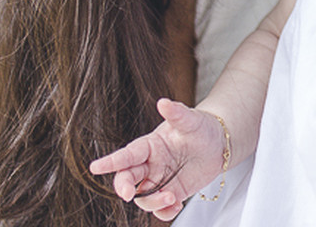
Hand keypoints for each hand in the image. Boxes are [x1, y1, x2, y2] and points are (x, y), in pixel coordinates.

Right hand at [88, 98, 228, 220]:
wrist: (219, 144)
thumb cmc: (201, 128)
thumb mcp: (191, 121)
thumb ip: (177, 113)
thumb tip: (163, 102)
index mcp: (149, 145)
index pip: (127, 154)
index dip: (110, 161)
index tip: (95, 167)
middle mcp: (150, 165)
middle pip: (127, 178)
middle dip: (123, 187)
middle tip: (128, 194)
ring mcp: (159, 180)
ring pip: (143, 198)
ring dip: (153, 202)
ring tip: (172, 197)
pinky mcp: (171, 193)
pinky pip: (160, 209)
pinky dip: (165, 212)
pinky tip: (176, 206)